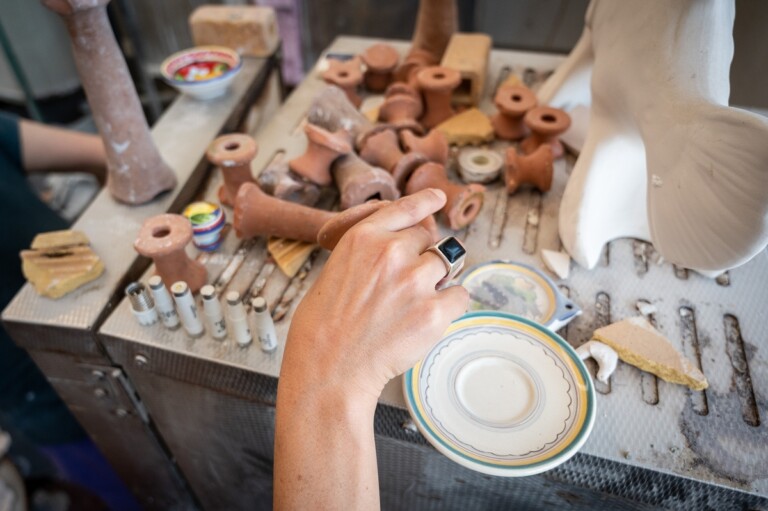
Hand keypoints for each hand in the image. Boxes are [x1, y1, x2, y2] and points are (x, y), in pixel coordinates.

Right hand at [282, 188, 469, 401]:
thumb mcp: (334, 273)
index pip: (405, 208)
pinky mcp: (434, 311)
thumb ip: (369, 255)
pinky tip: (425, 321)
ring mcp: (416, 281)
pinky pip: (459, 295)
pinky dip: (449, 307)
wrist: (329, 368)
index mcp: (363, 238)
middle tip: (404, 288)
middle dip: (421, 258)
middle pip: (428, 239)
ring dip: (437, 281)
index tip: (438, 198)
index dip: (425, 202)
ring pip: (448, 265)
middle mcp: (392, 252)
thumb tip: (404, 250)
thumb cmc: (323, 328)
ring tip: (411, 308)